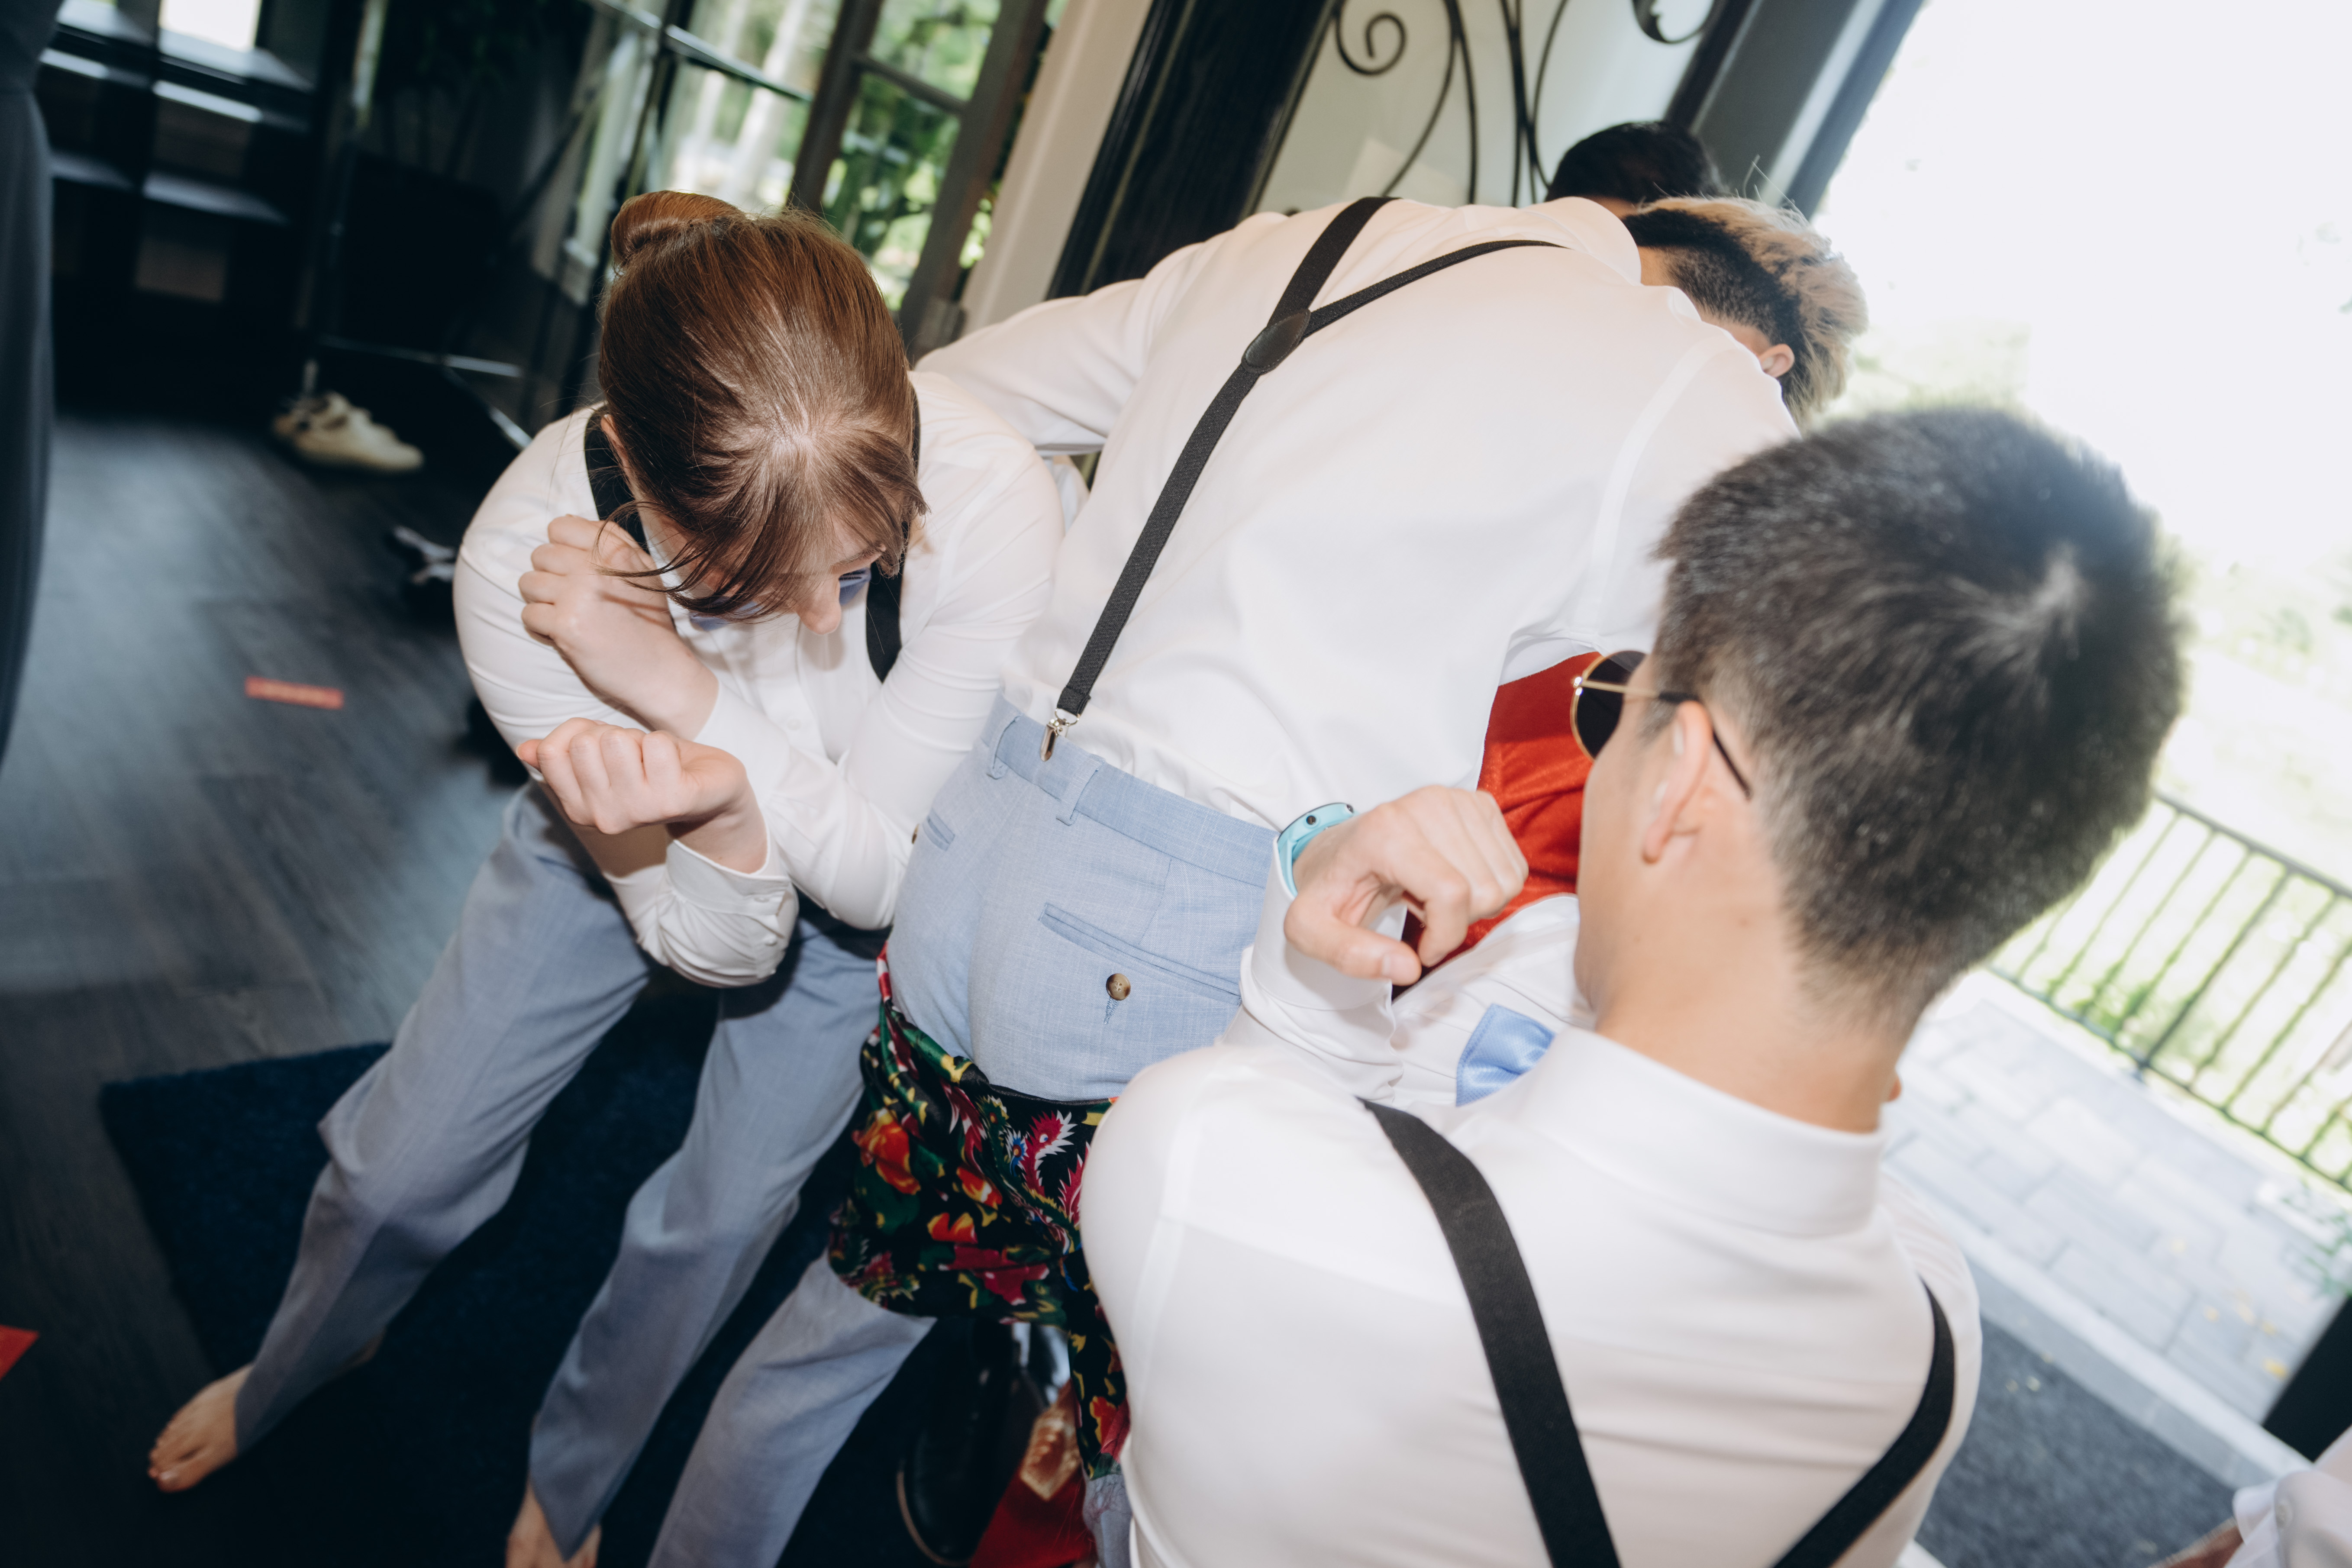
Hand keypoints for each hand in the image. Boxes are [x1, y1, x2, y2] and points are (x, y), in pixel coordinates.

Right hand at [518, 718, 766, 871]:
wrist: (711, 792)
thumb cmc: (652, 769)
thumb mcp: (603, 758)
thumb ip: (563, 753)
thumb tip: (525, 749)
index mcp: (578, 809)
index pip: (552, 749)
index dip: (581, 733)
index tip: (605, 749)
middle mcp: (602, 818)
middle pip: (586, 742)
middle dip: (613, 736)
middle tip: (636, 757)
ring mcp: (637, 812)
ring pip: (618, 740)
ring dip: (640, 741)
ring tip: (655, 762)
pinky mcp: (672, 801)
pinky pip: (657, 744)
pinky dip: (668, 744)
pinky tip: (676, 767)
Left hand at [519, 515, 715, 733]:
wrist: (659, 671)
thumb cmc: (649, 622)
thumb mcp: (643, 571)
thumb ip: (611, 541)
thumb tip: (565, 521)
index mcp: (614, 549)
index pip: (559, 526)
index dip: (561, 549)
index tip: (575, 570)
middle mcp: (594, 568)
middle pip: (540, 555)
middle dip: (550, 576)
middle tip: (573, 598)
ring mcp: (578, 597)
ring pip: (528, 583)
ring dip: (542, 601)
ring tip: (568, 615)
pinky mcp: (565, 626)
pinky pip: (529, 615)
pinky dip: (542, 628)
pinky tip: (565, 634)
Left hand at [1284, 786, 1525, 983]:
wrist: (1338, 850)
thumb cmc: (1330, 888)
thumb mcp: (1311, 930)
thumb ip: (1350, 955)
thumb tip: (1408, 967)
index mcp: (1386, 831)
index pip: (1451, 893)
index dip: (1444, 936)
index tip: (1420, 949)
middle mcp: (1426, 804)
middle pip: (1482, 890)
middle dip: (1456, 921)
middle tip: (1419, 913)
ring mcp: (1456, 799)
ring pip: (1505, 880)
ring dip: (1473, 904)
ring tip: (1430, 895)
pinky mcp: (1478, 803)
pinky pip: (1513, 866)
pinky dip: (1487, 885)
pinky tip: (1449, 878)